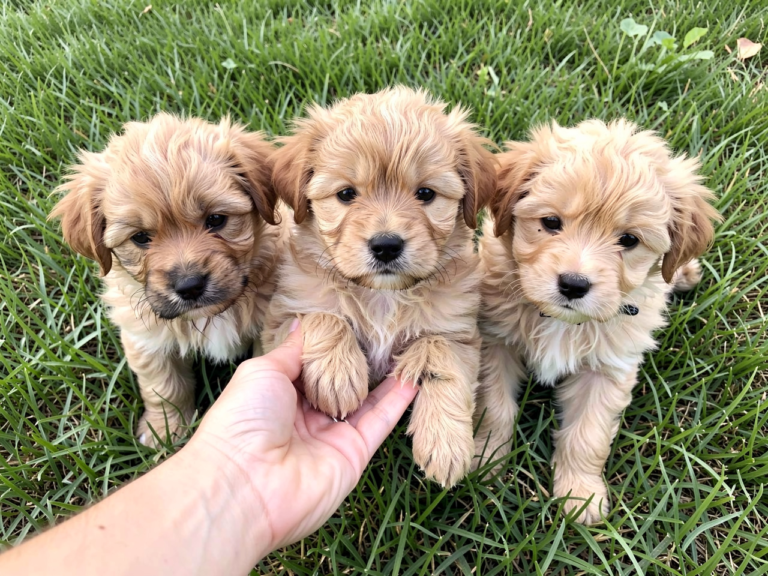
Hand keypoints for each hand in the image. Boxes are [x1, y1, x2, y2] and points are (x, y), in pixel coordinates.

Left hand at [187, 320, 418, 551]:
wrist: (245, 484)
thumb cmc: (244, 420)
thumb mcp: (263, 371)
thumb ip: (293, 349)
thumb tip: (304, 322)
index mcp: (279, 395)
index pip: (311, 367)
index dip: (329, 348)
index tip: (351, 322)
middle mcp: (306, 416)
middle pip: (340, 383)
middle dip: (359, 361)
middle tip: (384, 333)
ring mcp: (332, 436)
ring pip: (365, 401)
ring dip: (386, 378)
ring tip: (406, 349)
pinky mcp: (354, 454)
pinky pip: (379, 422)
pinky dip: (398, 401)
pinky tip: (413, 376)